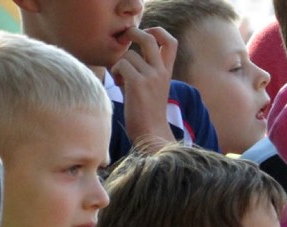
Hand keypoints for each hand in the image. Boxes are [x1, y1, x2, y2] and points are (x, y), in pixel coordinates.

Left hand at [111, 26, 177, 150]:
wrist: (151, 135)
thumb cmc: (147, 115)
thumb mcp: (151, 89)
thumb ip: (144, 71)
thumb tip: (125, 57)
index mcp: (166, 73)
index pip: (171, 42)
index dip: (158, 32)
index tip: (146, 34)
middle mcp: (160, 72)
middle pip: (149, 37)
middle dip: (133, 33)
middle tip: (124, 40)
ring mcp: (151, 77)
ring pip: (128, 55)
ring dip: (119, 65)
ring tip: (121, 81)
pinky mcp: (138, 84)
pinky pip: (120, 65)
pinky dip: (115, 72)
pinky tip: (119, 86)